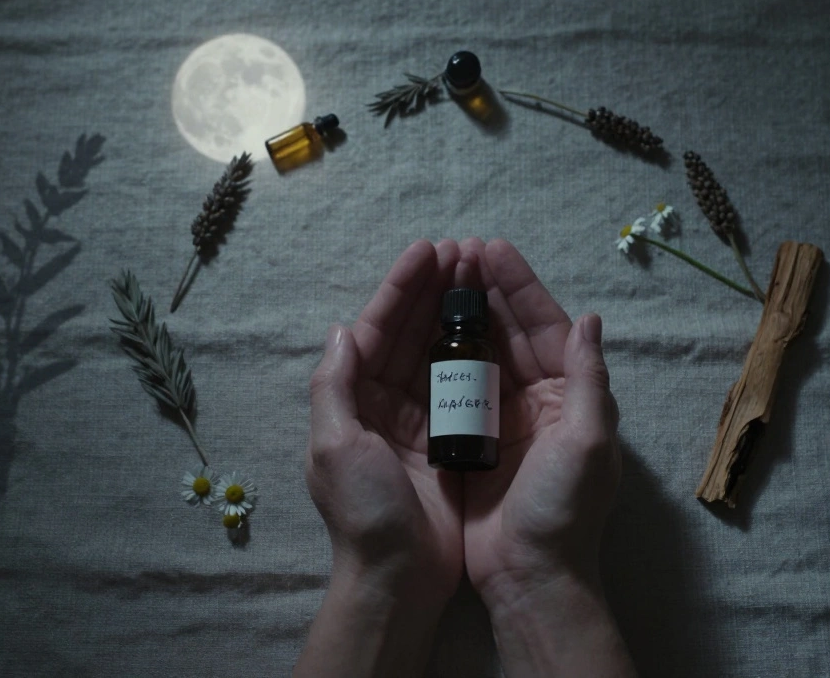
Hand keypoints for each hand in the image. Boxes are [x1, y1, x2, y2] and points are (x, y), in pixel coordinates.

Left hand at [297, 239, 465, 676]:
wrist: (400, 579)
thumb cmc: (364, 512)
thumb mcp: (334, 446)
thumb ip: (334, 385)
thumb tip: (342, 327)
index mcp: (352, 401)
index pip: (374, 330)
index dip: (400, 288)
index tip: (429, 250)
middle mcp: (384, 404)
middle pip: (408, 333)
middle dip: (433, 290)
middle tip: (464, 250)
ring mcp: (420, 421)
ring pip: (437, 352)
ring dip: (455, 312)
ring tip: (480, 273)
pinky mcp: (452, 441)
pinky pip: (464, 386)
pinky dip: (476, 352)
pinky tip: (495, 323)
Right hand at [461, 238, 633, 675]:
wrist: (529, 576)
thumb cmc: (563, 509)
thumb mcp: (587, 441)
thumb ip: (590, 378)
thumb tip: (590, 317)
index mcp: (570, 395)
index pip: (545, 326)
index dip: (519, 286)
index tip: (489, 248)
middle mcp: (538, 400)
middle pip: (510, 332)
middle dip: (484, 290)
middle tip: (454, 251)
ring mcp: (502, 420)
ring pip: (480, 352)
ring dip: (460, 314)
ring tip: (434, 277)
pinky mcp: (471, 441)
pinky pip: (455, 387)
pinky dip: (440, 356)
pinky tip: (417, 330)